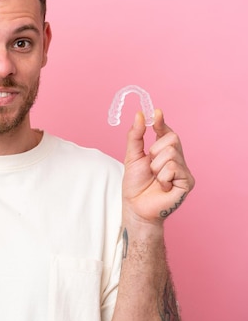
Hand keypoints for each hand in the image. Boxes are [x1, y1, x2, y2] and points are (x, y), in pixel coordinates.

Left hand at [122, 110, 194, 225]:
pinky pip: (174, 168)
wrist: (136, 207)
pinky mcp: (188, 182)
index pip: (166, 132)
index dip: (161, 122)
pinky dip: (162, 177)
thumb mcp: (132, 156)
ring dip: (156, 167)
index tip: (155, 112)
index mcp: (164, 152)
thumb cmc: (135, 184)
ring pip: (171, 154)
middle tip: (150, 166)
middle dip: (154, 151)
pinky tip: (162, 186)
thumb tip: (139, 115)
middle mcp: (177, 159)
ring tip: (155, 179)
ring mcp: (184, 170)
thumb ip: (135, 136)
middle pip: (172, 139)